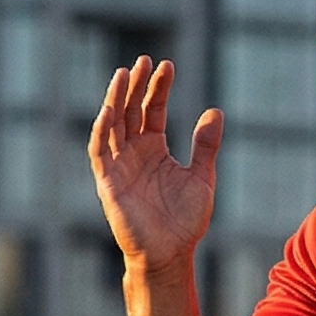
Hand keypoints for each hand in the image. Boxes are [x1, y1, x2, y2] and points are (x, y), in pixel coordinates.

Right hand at [89, 55, 223, 272]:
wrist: (170, 255)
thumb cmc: (185, 222)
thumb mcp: (201, 178)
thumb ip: (205, 146)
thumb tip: (215, 111)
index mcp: (154, 150)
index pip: (153, 110)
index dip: (158, 88)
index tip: (167, 65)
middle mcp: (133, 153)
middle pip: (131, 110)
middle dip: (136, 85)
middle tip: (144, 60)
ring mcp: (119, 166)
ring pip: (113, 124)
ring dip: (116, 99)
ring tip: (124, 73)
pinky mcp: (108, 182)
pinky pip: (100, 151)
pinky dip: (103, 130)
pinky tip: (110, 110)